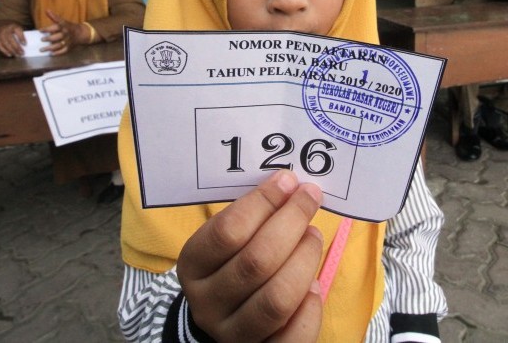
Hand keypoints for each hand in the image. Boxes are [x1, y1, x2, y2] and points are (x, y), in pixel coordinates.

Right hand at [0, 23, 25, 56]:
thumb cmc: (10, 29)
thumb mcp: (16, 28)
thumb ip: (20, 34)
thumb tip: (25, 45)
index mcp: (12, 26)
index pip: (17, 30)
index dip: (21, 37)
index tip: (25, 44)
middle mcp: (5, 30)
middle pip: (11, 39)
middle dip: (17, 47)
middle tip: (22, 53)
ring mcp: (0, 35)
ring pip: (6, 44)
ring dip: (12, 51)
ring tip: (18, 55)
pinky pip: (0, 47)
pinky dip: (5, 52)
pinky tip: (10, 55)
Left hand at [43, 10, 89, 54]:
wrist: (81, 33)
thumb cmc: (68, 26)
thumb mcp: (62, 21)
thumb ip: (54, 17)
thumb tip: (46, 10)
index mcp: (64, 26)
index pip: (56, 27)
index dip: (48, 29)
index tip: (40, 30)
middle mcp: (66, 34)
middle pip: (57, 37)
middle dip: (49, 39)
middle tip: (42, 40)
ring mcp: (68, 41)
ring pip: (59, 45)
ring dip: (50, 48)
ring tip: (42, 49)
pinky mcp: (69, 47)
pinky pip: (63, 51)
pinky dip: (57, 53)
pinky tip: (51, 54)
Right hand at [178, 170, 323, 341]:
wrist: (222, 314)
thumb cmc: (232, 260)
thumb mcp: (228, 236)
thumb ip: (253, 214)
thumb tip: (292, 185)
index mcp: (193, 265)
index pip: (228, 232)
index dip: (264, 202)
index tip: (289, 181)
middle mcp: (207, 302)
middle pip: (256, 262)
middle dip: (292, 223)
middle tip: (310, 200)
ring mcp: (232, 333)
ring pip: (277, 299)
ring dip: (304, 261)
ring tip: (313, 236)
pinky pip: (292, 335)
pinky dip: (310, 307)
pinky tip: (314, 285)